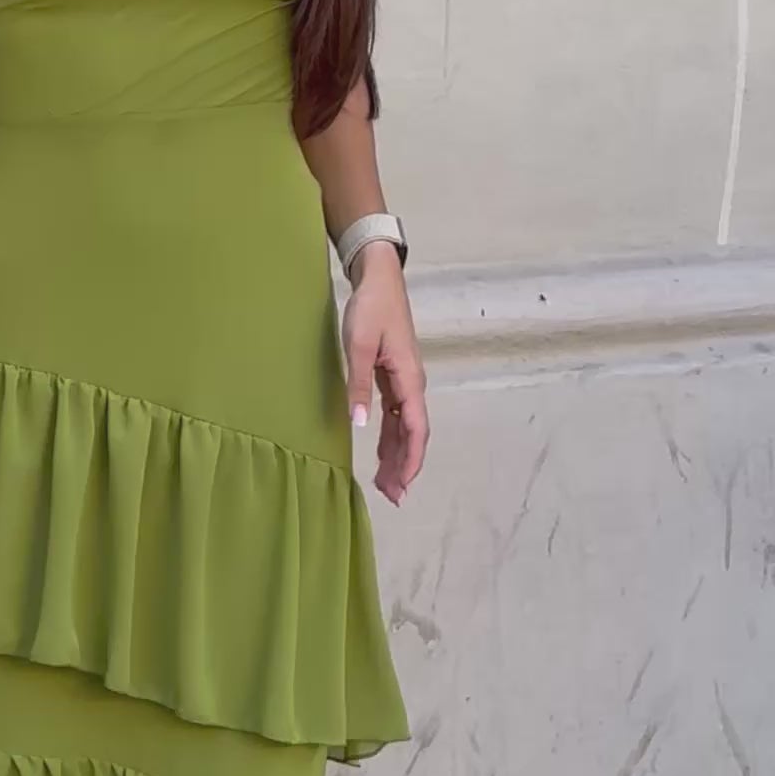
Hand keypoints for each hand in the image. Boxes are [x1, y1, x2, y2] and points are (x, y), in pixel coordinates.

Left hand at [340, 249, 428, 506]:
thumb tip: (358, 424)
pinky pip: (396, 414)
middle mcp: (412, 384)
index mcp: (409, 379)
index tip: (402, 485)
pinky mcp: (394, 376)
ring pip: (405, 426)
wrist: (379, 279)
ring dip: (398, 454)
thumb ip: (358, 386)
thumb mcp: (358, 345)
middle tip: (392, 496)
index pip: (417, 429)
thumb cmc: (370, 308)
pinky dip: (391, 436)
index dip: (412, 460)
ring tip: (387, 484)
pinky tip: (381, 452)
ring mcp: (404, 381)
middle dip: (405, 466)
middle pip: (413, 434)